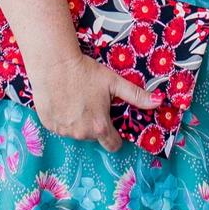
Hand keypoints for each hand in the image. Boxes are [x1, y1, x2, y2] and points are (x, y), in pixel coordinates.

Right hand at [30, 53, 159, 151]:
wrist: (54, 64)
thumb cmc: (86, 72)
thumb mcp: (114, 82)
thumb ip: (137, 95)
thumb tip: (160, 101)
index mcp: (99, 127)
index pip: (112, 145)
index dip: (116, 136)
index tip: (113, 124)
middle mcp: (81, 134)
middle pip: (94, 136)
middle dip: (96, 124)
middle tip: (94, 103)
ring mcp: (63, 131)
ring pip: (76, 132)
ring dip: (79, 121)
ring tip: (78, 99)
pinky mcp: (49, 125)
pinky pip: (60, 126)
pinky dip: (64, 118)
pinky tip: (64, 100)